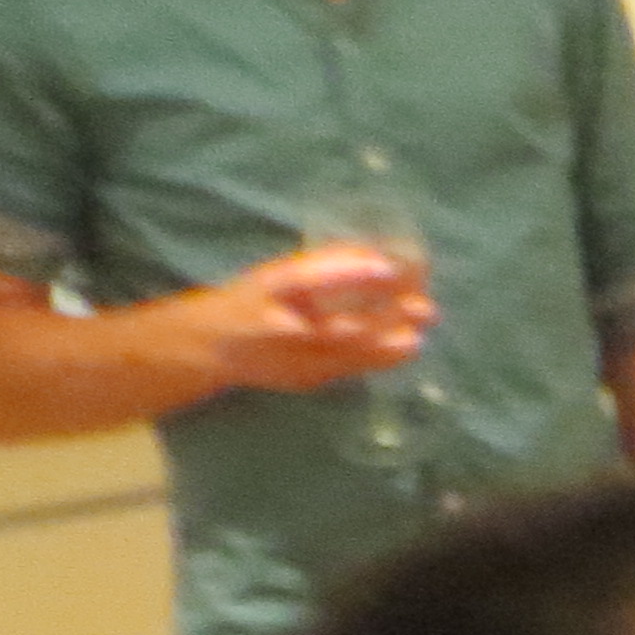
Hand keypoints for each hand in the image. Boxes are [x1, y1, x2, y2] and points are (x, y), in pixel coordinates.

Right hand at [191, 243, 433, 394]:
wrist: (210, 346)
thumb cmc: (254, 299)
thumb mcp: (278, 275)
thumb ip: (322, 269)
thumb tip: (381, 256)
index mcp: (267, 287)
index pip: (304, 278)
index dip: (345, 271)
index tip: (386, 266)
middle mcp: (276, 322)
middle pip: (333, 321)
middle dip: (382, 316)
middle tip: (424, 307)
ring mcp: (288, 355)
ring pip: (343, 350)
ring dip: (387, 342)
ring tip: (420, 333)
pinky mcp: (302, 377)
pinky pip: (346, 368)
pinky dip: (379, 359)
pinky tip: (406, 349)